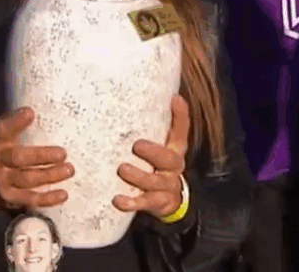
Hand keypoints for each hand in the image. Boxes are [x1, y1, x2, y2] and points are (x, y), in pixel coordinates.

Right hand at [0, 107, 72, 209]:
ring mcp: (3, 181)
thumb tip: (48, 112)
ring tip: (69, 170)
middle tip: (63, 153)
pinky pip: (30, 199)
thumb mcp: (2, 137)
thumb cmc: (2, 151)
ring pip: (28, 179)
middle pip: (18, 158)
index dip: (15, 121)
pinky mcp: (11, 198)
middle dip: (41, 156)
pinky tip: (63, 194)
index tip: (30, 113)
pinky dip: (47, 199)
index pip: (3, 129)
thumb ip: (16, 126)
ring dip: (50, 175)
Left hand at [114, 95, 189, 218]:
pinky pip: (144, 203)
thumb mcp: (161, 145)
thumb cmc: (157, 165)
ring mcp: (166, 186)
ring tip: (122, 169)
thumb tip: (137, 94)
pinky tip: (118, 200)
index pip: (181, 130)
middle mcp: (173, 167)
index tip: (175, 99)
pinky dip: (131, 203)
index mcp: (175, 149)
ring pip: (155, 182)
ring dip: (139, 176)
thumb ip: (153, 126)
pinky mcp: (156, 203)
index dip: (181, 115)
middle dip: (153, 152)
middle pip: (169, 159)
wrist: (168, 200)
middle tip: (137, 145)